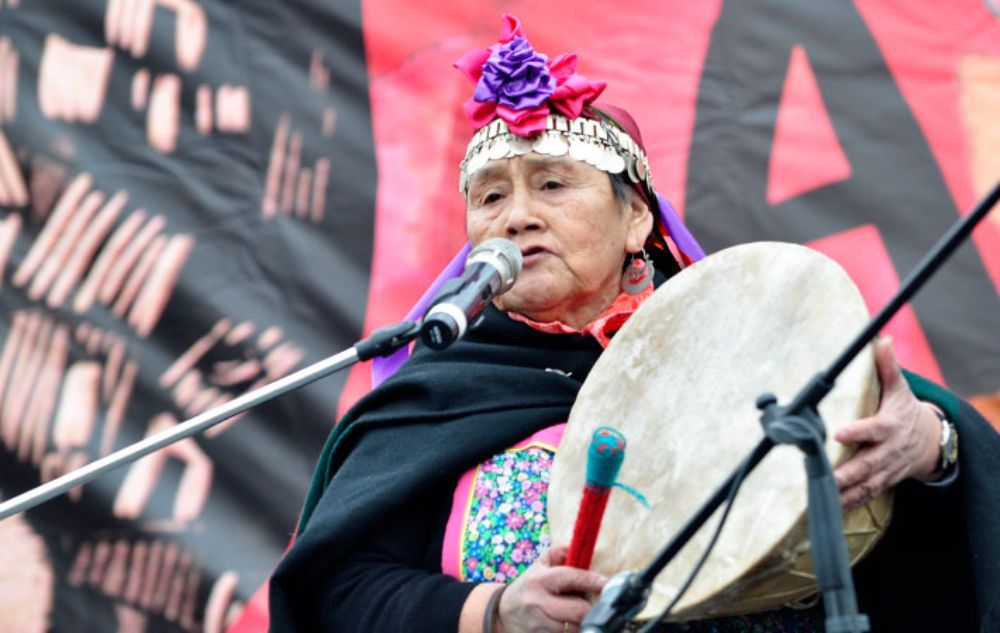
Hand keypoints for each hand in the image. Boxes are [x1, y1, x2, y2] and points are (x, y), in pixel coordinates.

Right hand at [497, 545, 606, 632]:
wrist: (501, 613)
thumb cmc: (529, 586)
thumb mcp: (540, 565)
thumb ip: (560, 552)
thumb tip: (578, 545)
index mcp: (539, 580)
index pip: (571, 578)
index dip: (592, 581)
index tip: (607, 583)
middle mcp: (537, 603)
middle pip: (578, 611)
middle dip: (589, 608)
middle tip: (588, 603)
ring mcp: (538, 626)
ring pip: (574, 628)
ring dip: (580, 622)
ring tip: (573, 614)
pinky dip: (571, 631)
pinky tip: (565, 624)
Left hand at [834, 338, 941, 510]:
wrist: (929, 440)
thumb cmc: (905, 410)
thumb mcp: (899, 388)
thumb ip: (888, 367)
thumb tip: (882, 340)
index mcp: (890, 426)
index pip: (873, 429)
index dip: (858, 432)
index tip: (839, 433)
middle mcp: (888, 451)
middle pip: (867, 464)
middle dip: (847, 473)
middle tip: (826, 478)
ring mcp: (886, 470)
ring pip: (865, 485)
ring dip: (845, 494)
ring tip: (822, 500)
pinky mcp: (882, 483)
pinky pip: (866, 496)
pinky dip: (849, 505)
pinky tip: (829, 511)